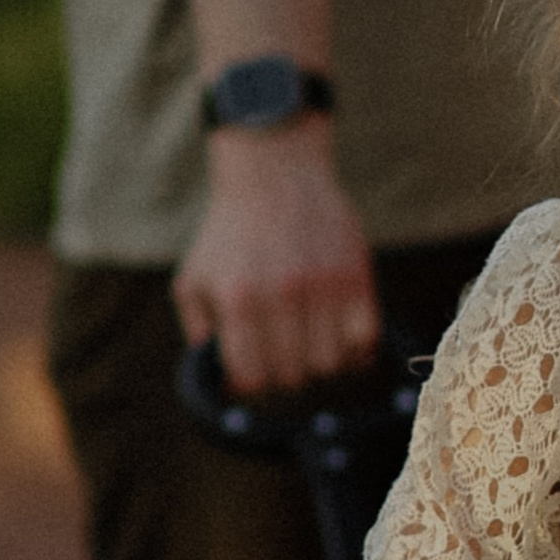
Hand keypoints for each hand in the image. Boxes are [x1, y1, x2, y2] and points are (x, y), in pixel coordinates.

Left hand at [173, 127, 378, 396]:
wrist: (275, 173)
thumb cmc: (230, 235)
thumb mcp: (195, 280)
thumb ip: (201, 335)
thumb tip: (225, 386)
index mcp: (238, 299)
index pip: (251, 378)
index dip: (252, 385)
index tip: (254, 373)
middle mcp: (282, 295)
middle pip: (292, 376)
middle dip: (283, 374)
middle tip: (282, 354)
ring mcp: (323, 286)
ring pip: (329, 365)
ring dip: (318, 363)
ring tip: (309, 343)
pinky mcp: (356, 276)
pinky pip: (364, 341)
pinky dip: (352, 349)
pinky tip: (338, 334)